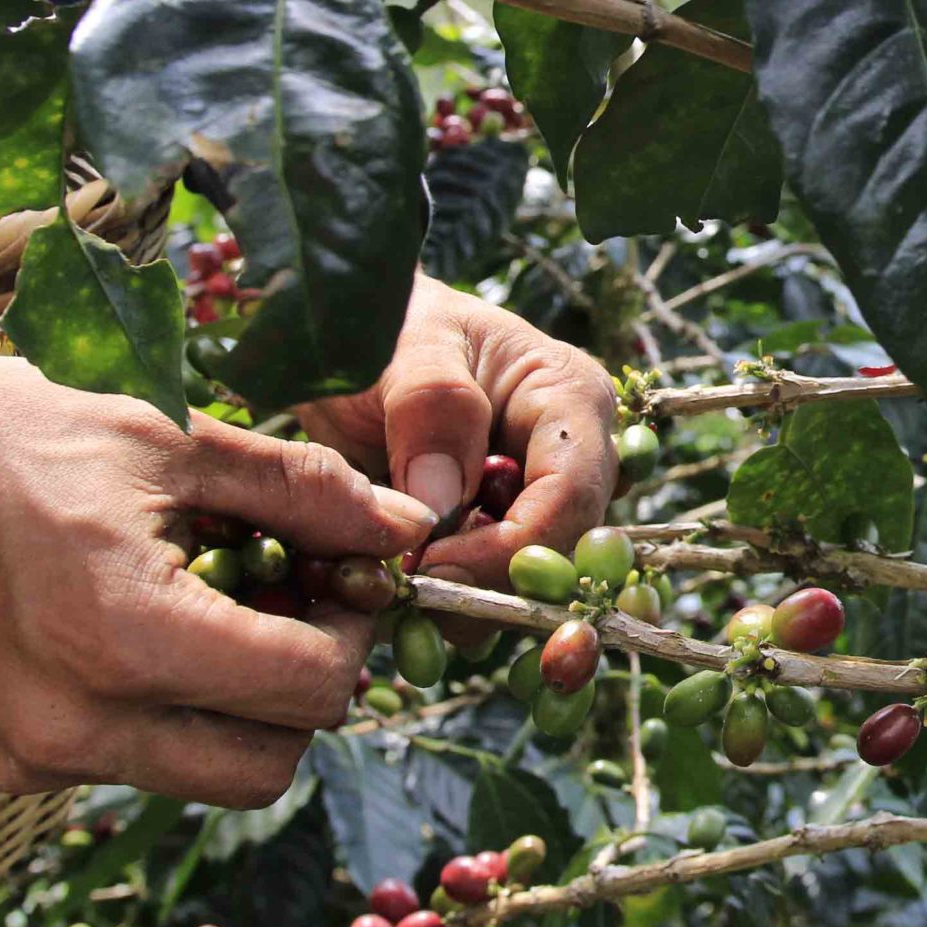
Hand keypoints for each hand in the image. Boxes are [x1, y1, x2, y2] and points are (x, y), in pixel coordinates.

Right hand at [0, 300, 434, 807]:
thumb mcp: (177, 441)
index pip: (310, 691)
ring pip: (208, 774)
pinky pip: (139, 763)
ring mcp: (37, 758)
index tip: (348, 575)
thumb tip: (410, 532)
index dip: (355, 633)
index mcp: (127, 637)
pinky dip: (175, 712)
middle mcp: (79, 725)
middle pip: (270, 765)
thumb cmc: (16, 432)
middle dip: (310, 690)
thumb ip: (308, 495)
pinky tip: (157, 623)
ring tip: (231, 604)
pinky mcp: (10, 765)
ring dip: (245, 707)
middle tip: (303, 600)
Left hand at [298, 274, 617, 590]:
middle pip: (563, 548)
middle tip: (413, 597)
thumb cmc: (384, 325)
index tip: (432, 571)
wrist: (352, 339)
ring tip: (402, 590)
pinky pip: (495, 584)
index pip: (570, 495)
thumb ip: (431, 405)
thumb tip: (444, 506)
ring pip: (532, 579)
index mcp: (570, 397)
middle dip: (493, 585)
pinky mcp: (504, 529)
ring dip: (472, 600)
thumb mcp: (400, 344)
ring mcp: (541, 496)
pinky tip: (408, 589)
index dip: (511, 548)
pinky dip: (454, 599)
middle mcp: (574, 453)